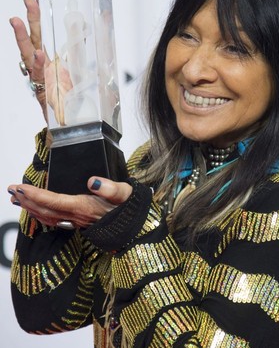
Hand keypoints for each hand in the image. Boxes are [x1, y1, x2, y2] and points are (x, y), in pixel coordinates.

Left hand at [7, 177, 132, 228]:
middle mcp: (77, 216)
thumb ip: (110, 187)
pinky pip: (54, 221)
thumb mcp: (125, 193)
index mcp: (85, 207)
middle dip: (26, 200)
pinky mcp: (79, 223)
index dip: (35, 194)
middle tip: (11, 190)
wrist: (136, 226)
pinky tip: (37, 211)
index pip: (53, 200)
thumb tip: (93, 181)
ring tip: (17, 198)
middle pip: (45, 210)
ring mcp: (77, 222)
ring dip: (30, 208)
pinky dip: (41, 214)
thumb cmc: (130, 208)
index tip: (19, 186)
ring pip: (47, 217)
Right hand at [10, 0, 72, 124]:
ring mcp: (41, 78)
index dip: (39, 17)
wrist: (70, 123)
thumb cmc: (72, 98)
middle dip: (31, 20)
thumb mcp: (79, 73)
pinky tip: (39, 54)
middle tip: (28, 0)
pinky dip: (39, 65)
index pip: (43, 34)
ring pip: (28, 55)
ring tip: (16, 20)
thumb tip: (92, 29)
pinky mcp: (44, 92)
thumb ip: (81, 54)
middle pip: (34, 40)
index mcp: (50, 60)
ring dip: (22, 38)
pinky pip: (39, 76)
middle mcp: (43, 67)